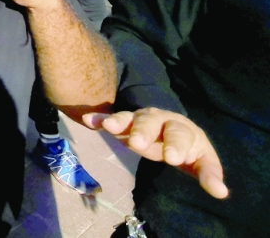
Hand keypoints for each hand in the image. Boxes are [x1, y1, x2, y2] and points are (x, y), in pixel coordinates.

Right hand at [83, 108, 227, 198]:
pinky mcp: (124, 124)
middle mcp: (159, 119)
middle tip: (137, 144)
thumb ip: (209, 174)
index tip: (171, 158)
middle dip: (144, 132)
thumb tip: (222, 192)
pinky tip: (89, 121)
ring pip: (130, 118)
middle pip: (151, 122)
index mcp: (182, 128)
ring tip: (109, 127)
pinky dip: (100, 119)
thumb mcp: (201, 161)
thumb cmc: (187, 148)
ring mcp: (140, 120)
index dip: (175, 145)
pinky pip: (111, 119)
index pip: (179, 134)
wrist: (171, 129)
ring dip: (119, 122)